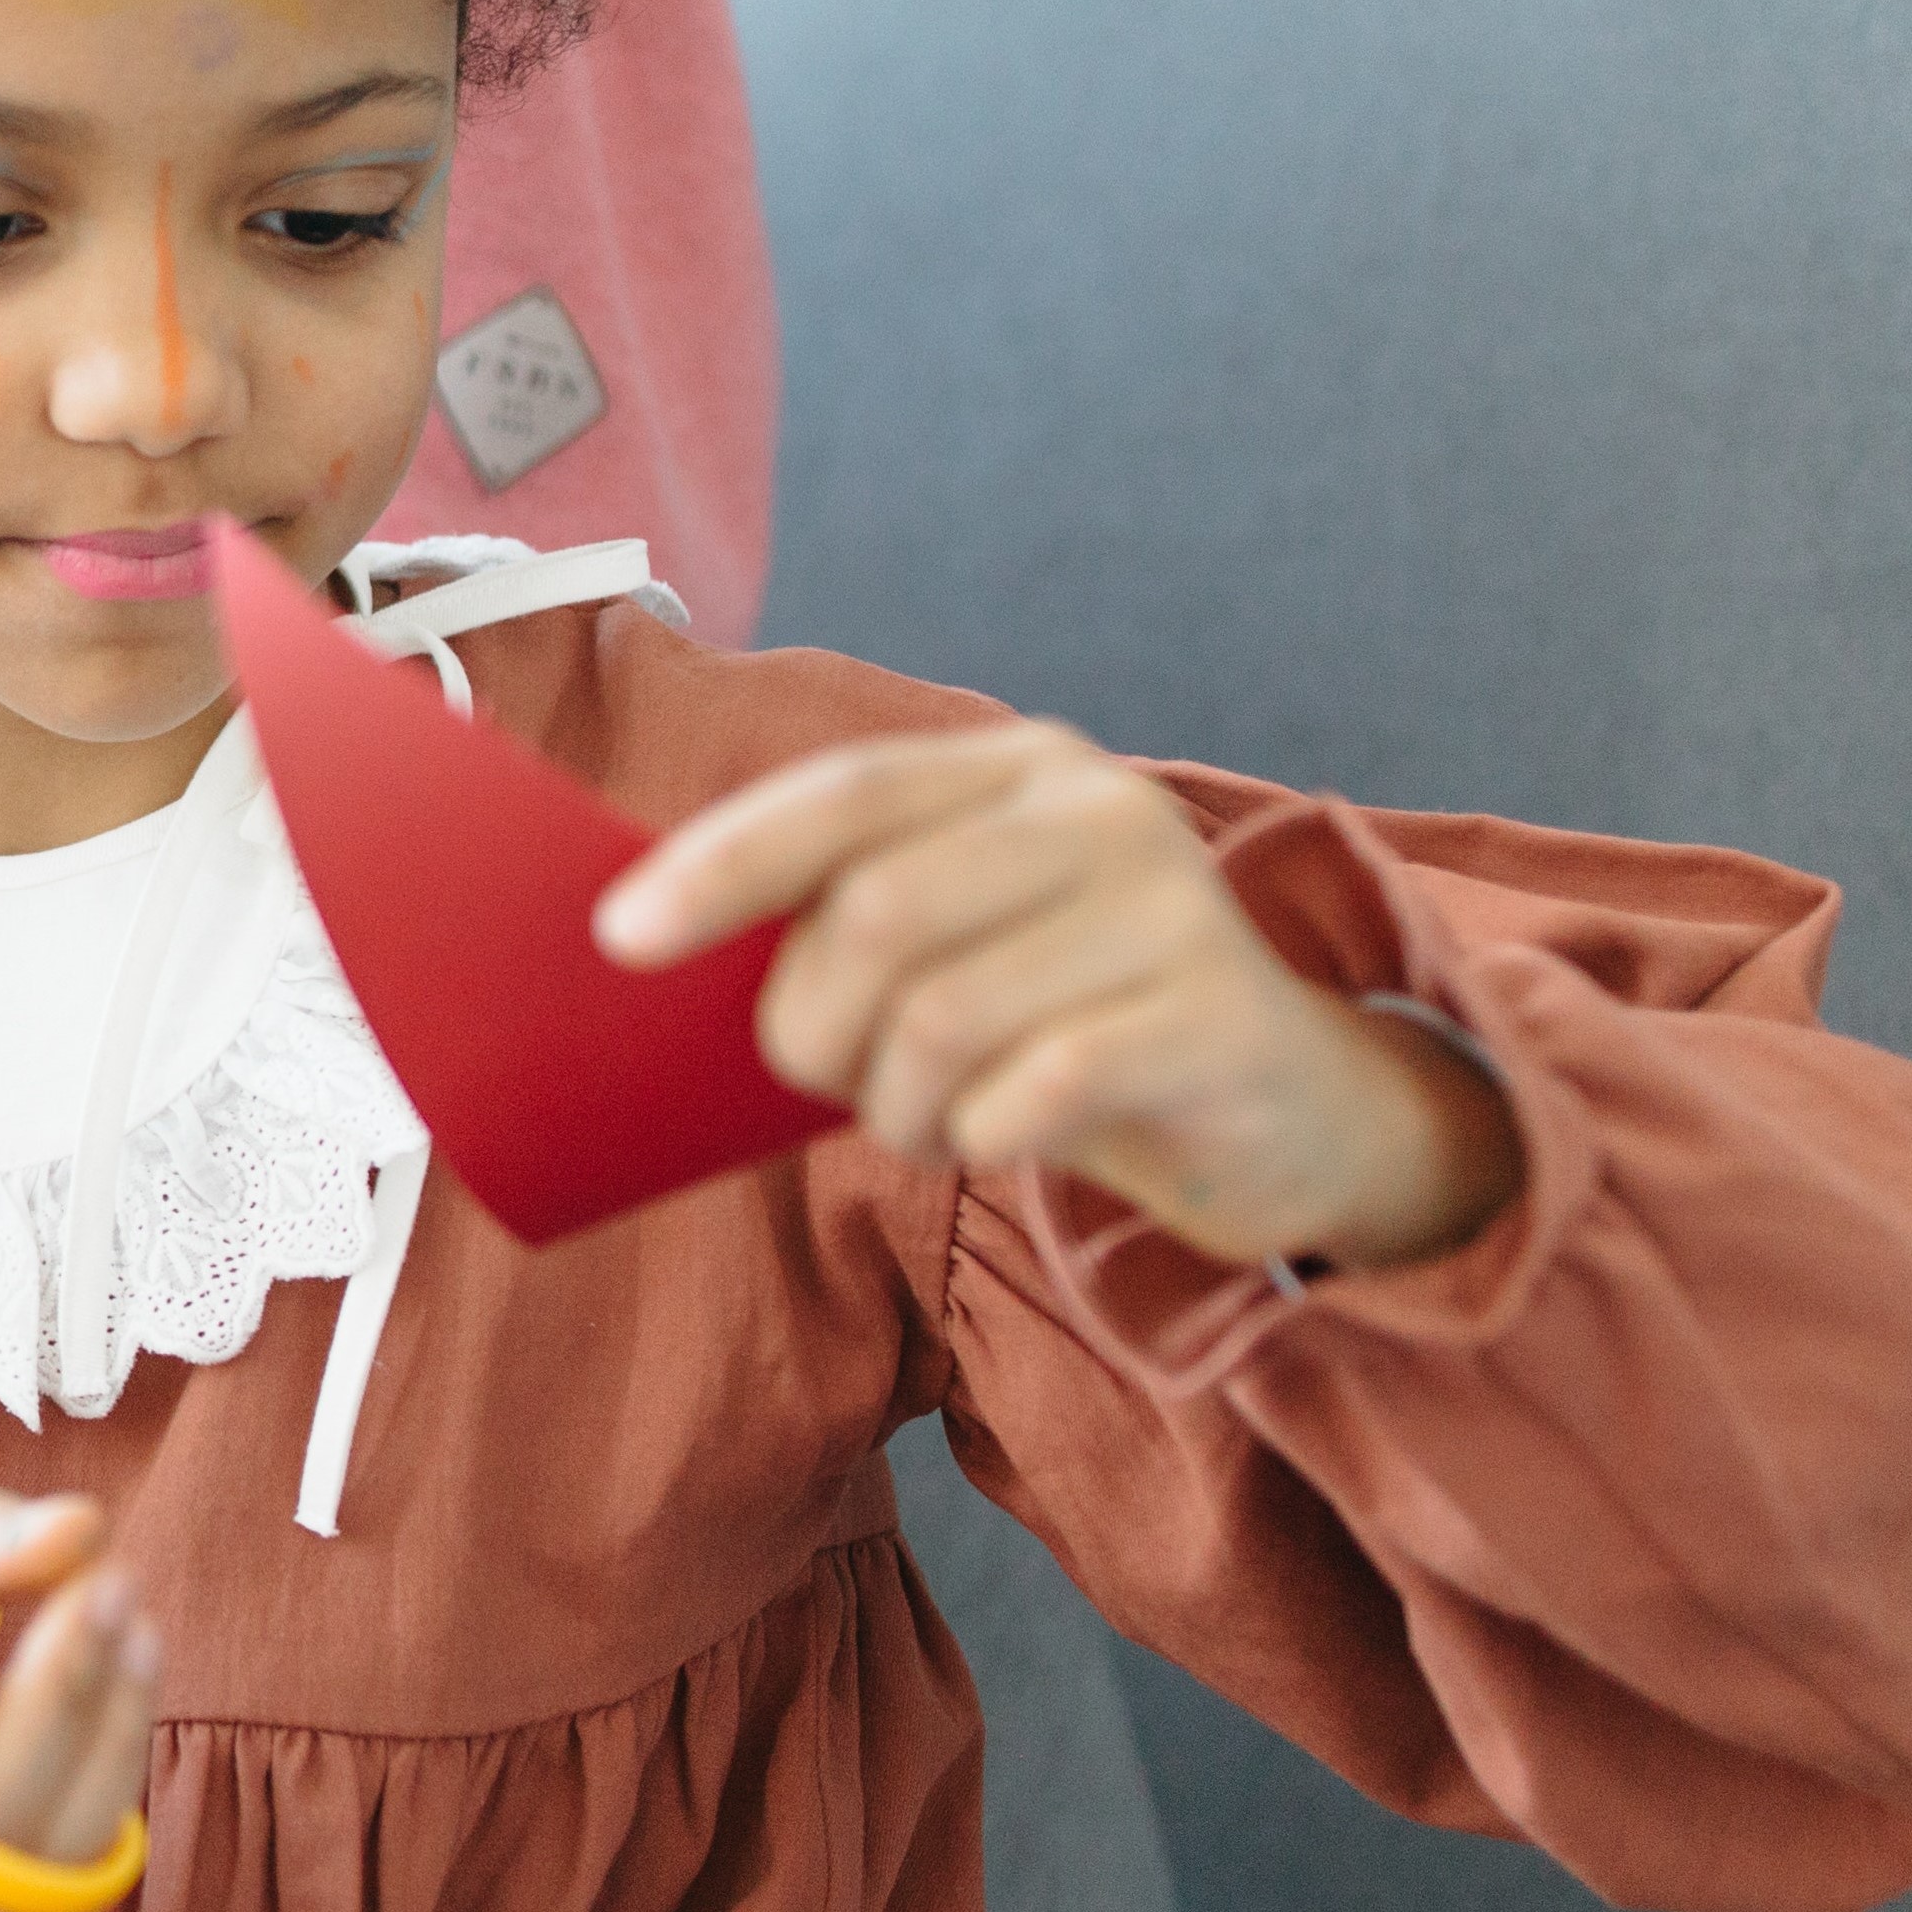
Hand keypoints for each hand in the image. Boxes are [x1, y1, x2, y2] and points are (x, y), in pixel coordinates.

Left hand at [595, 721, 1519, 1274]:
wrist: (1289, 1106)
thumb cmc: (1074, 1024)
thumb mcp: (966, 943)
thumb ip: (849, 918)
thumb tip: (653, 940)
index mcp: (1014, 769)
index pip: (842, 796)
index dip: (722, 864)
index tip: (622, 939)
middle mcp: (1097, 810)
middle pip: (875, 914)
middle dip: (811, 1026)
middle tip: (826, 1084)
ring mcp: (1171, 905)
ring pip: (941, 1015)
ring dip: (896, 1104)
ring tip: (922, 1124)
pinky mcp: (1217, 1015)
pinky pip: (1033, 1090)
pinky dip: (981, 1139)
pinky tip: (997, 1142)